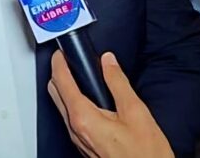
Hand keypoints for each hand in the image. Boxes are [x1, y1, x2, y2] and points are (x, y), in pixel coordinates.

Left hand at [48, 50, 172, 157]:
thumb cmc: (145, 155)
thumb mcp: (136, 113)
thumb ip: (118, 83)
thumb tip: (108, 62)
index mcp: (83, 118)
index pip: (61, 81)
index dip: (59, 62)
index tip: (62, 52)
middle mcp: (75, 130)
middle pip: (55, 92)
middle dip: (59, 73)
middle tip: (69, 61)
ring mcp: (78, 139)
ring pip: (61, 106)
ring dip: (65, 88)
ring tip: (79, 76)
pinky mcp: (84, 145)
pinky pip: (71, 119)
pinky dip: (73, 103)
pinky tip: (87, 99)